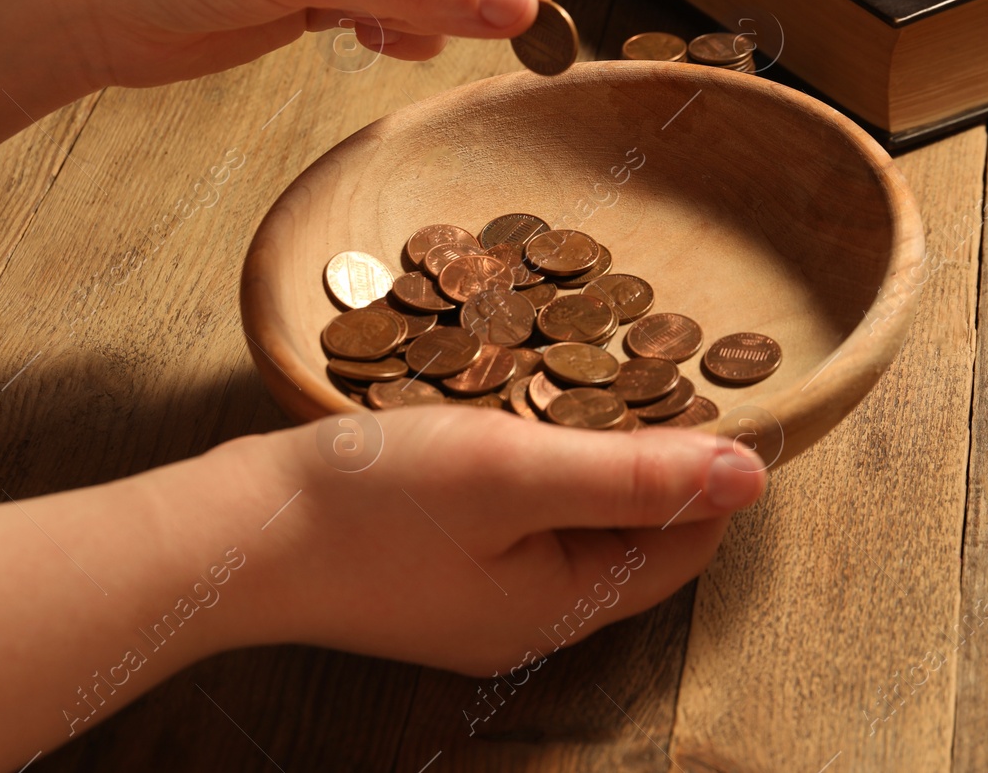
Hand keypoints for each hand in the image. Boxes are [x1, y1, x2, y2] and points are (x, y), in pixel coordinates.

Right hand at [225, 406, 766, 676]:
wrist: (232, 533)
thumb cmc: (371, 504)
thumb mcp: (513, 470)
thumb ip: (635, 474)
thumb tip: (755, 475)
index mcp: (563, 607)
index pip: (684, 545)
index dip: (709, 472)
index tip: (710, 390)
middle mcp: (530, 616)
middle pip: (629, 536)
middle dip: (649, 460)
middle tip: (647, 372)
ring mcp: (478, 598)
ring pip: (571, 522)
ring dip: (590, 456)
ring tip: (587, 380)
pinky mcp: (437, 570)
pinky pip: (518, 519)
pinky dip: (534, 467)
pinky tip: (515, 417)